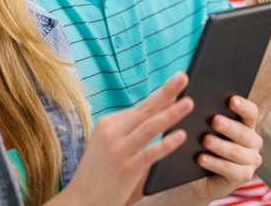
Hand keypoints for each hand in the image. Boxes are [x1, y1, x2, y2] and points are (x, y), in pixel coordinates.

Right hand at [51, 73, 193, 205]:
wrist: (80, 201)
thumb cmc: (100, 171)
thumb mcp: (109, 143)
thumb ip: (130, 129)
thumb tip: (161, 113)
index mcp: (108, 123)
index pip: (141, 107)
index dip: (162, 95)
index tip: (179, 82)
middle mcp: (112, 132)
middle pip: (145, 109)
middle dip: (166, 92)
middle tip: (183, 77)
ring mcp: (118, 151)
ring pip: (149, 127)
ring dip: (170, 114)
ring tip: (189, 103)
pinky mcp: (126, 170)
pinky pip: (150, 153)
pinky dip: (166, 143)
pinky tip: (181, 135)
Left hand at [189, 96, 262, 201]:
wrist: (198, 175)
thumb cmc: (201, 143)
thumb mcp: (203, 126)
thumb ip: (204, 112)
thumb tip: (194, 97)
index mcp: (247, 123)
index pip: (250, 112)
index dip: (242, 106)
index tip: (231, 100)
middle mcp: (254, 141)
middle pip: (243, 132)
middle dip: (228, 126)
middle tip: (214, 120)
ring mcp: (252, 160)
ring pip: (236, 152)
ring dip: (220, 146)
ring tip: (205, 140)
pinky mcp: (245, 176)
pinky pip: (230, 170)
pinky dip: (215, 164)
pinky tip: (201, 159)